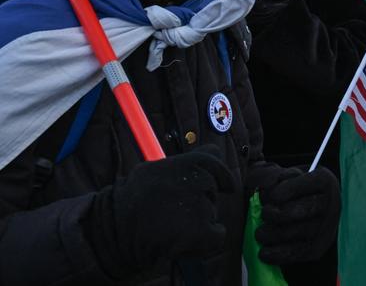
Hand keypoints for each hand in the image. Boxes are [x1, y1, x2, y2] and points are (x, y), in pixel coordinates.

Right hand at [88, 145, 234, 277]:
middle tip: (173, 211)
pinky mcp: (200, 231)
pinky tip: (182, 241)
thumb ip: (186, 162)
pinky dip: (205, 241)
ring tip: (170, 225)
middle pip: (212, 189)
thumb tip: (215, 151)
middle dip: (201, 200)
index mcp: (183, 163)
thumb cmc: (133, 200)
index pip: (213, 159)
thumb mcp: (154, 170)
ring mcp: (199, 206)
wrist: (112, 231)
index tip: (226, 186)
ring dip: (199, 220)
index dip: (220, 174)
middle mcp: (195, 180)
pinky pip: (217, 235)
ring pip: (212, 212)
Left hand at [255, 167, 340, 264]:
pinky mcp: (318, 248)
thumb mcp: (290, 176)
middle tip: (264, 214)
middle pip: (297, 211)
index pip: (305, 184)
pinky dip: (275, 254)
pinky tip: (264, 252)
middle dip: (273, 214)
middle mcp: (331, 204)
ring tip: (260, 233)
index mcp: (324, 181)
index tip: (271, 196)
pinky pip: (294, 254)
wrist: (314, 210)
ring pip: (292, 233)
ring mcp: (326, 228)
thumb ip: (275, 177)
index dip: (284, 191)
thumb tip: (265, 189)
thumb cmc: (296, 190)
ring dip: (269, 235)